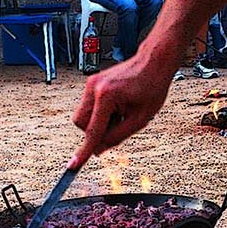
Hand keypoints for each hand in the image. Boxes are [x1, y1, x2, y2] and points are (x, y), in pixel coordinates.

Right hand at [72, 51, 175, 165]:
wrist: (153, 62)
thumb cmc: (151, 86)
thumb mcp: (140, 118)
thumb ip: (118, 137)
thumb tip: (99, 149)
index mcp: (106, 96)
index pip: (92, 131)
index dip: (84, 151)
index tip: (74, 165)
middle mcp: (94, 88)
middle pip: (81, 124)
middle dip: (95, 131)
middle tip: (118, 125)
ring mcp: (91, 83)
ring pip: (83, 116)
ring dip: (98, 121)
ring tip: (121, 113)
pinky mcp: (92, 82)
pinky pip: (88, 107)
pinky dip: (100, 113)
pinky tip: (118, 106)